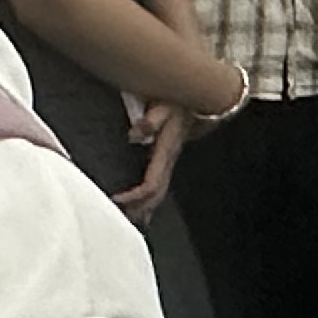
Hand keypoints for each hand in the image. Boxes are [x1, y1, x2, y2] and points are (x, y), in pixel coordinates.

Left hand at [120, 107, 191, 223]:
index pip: (150, 184)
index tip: (116, 199)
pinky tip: (145, 203)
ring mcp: (170, 160)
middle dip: (139, 209)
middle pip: (156, 195)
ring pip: (160, 192)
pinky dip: (151, 198)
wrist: (201, 98)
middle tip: (120, 218)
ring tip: (132, 219)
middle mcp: (169, 160)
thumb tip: (134, 135)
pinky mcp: (168, 157)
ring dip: (146, 208)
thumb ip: (150, 120)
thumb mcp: (163, 106)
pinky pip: (160, 184)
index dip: (133, 196)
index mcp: (166, 152)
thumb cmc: (179, 101)